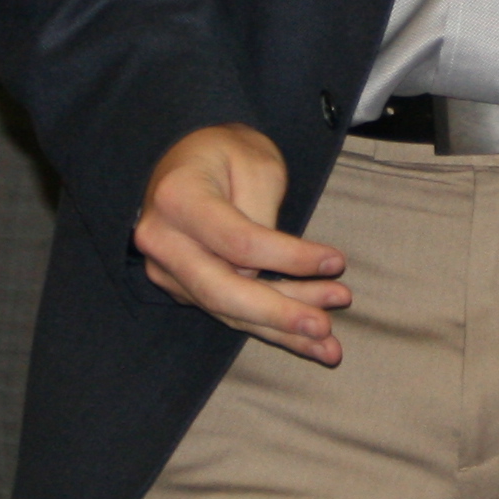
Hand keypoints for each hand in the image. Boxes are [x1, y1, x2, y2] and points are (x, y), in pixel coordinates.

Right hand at [136, 125, 350, 362]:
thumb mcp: (256, 163)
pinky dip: (269, 327)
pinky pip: (229, 312)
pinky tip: (307, 342)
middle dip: (277, 313)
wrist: (191, 159)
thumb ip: (262, 213)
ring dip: (281, 330)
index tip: (336, 262)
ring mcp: (167, 269)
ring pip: (228, 310)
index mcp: (178, 198)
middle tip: (325, 327)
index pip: (237, 241)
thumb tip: (271, 272)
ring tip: (329, 345)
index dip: (288, 258)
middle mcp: (163, 240)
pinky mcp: (183, 287)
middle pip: (222, 289)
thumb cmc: (228, 153)